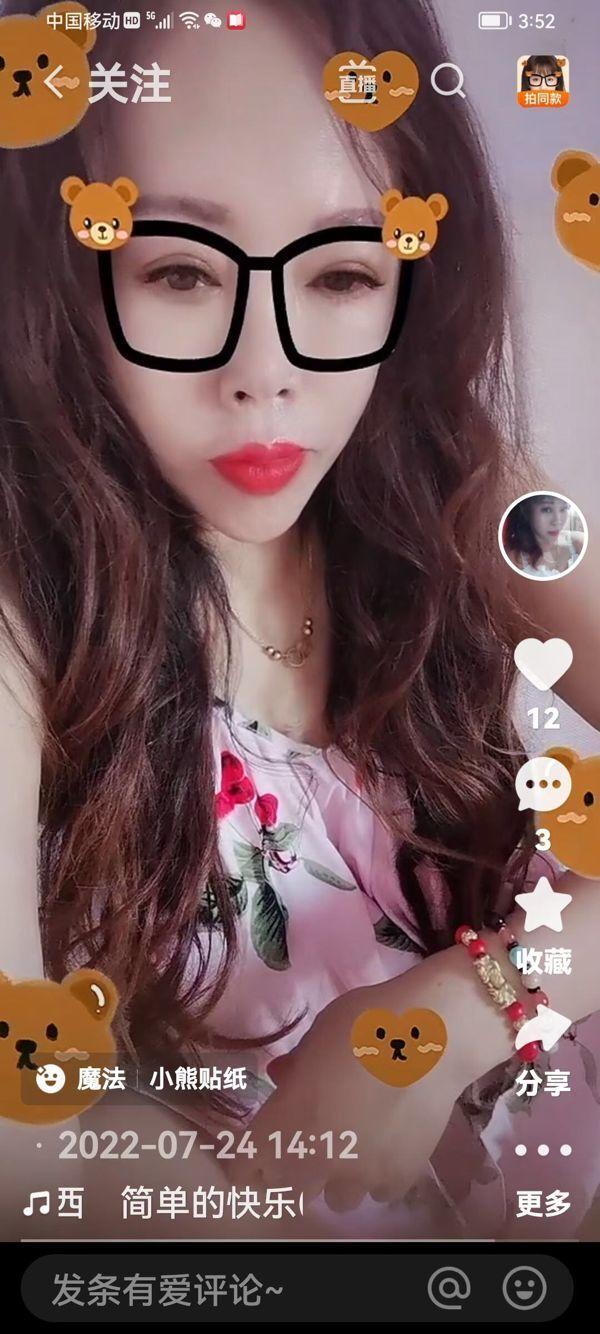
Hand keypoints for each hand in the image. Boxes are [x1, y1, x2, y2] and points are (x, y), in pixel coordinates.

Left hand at [224, 974, 465, 1211]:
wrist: (429, 1037)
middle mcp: (315, 1158)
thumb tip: (283, 1079)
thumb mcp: (317, 1036)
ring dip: (338, 1177)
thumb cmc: (364, 1023)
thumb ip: (295, 1067)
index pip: (246, 1167)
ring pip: (336, 1198)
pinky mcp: (397, 1179)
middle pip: (290, 1189)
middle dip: (294, 1171)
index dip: (248, 1163)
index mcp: (285, 1121)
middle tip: (310, 1142)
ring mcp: (358, 1174)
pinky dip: (378, 1176)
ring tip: (354, 1146)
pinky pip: (378, 1192)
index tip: (256, 1153)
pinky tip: (387, 1146)